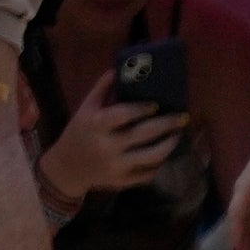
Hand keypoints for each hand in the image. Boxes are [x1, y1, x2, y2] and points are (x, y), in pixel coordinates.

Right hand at [39, 74, 192, 209]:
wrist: (66, 168)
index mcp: (96, 124)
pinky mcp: (122, 181)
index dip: (143, 109)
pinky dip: (159, 163)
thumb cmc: (77, 133)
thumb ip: (101, 88)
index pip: (124, 114)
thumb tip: (120, 68)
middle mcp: (107, 145)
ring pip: (152, 156)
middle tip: (183, 117)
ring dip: (170, 145)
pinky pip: (148, 173)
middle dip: (168, 124)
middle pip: (145, 134)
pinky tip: (163, 154)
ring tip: (177, 135)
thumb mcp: (84, 109)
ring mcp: (116, 166)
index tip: (157, 105)